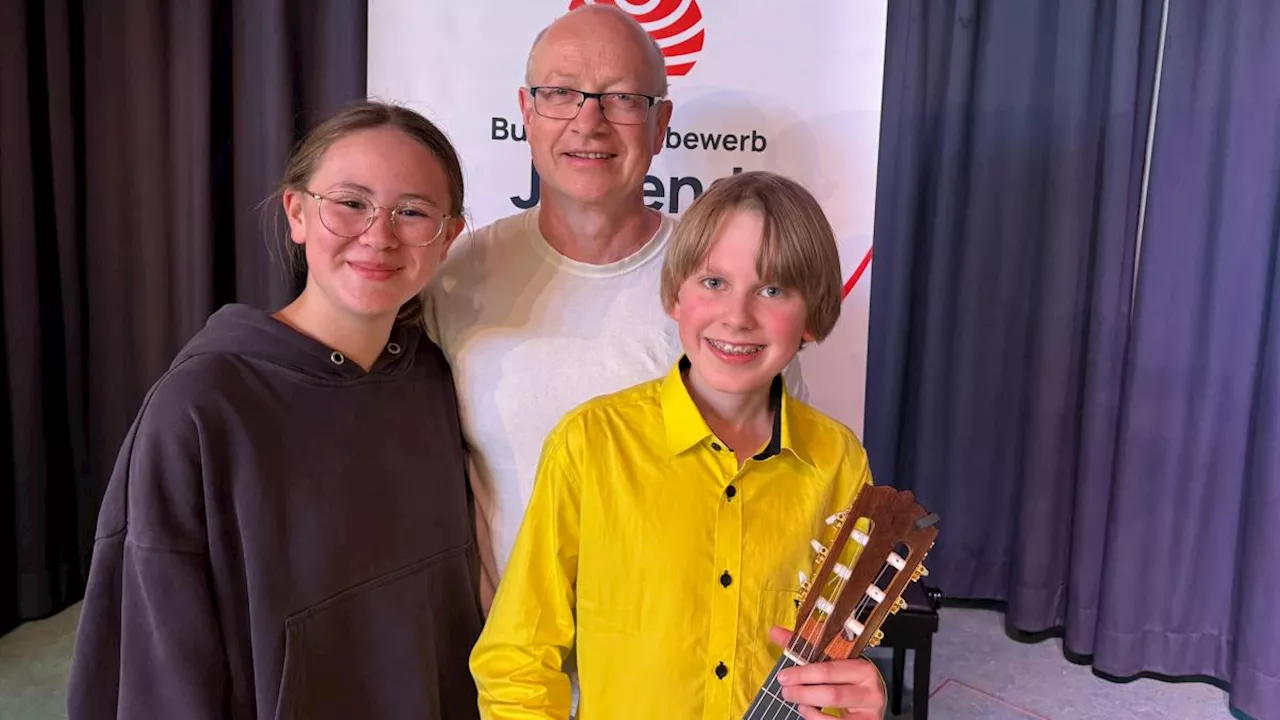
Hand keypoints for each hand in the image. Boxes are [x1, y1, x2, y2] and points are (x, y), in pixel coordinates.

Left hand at [769, 626, 886, 718]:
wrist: (874, 697)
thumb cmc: (848, 677)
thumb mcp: (833, 661)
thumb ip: (805, 647)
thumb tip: (774, 631)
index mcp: (862, 668)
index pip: (830, 670)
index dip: (804, 673)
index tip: (783, 676)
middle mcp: (870, 690)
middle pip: (832, 694)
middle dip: (803, 693)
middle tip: (785, 691)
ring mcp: (869, 711)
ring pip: (834, 713)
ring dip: (808, 708)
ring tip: (796, 702)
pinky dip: (816, 719)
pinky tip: (807, 711)